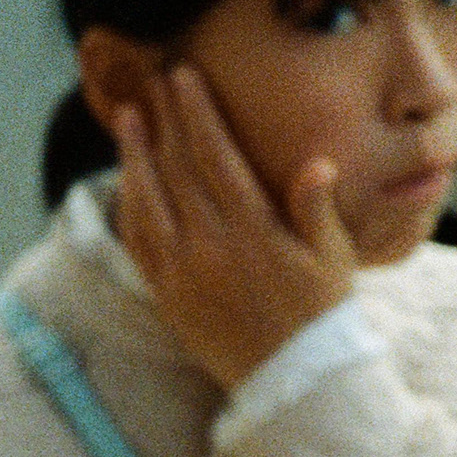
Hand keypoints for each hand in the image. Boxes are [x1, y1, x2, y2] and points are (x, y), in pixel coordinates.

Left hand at [109, 64, 357, 389]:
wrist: (290, 377)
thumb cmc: (320, 311)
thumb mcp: (331, 258)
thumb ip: (317, 210)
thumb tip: (317, 164)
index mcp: (253, 233)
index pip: (215, 158)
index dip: (196, 113)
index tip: (184, 78)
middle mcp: (209, 249)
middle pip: (176, 169)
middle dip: (164, 119)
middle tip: (153, 78)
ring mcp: (180, 272)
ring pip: (146, 200)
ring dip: (134, 154)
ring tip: (127, 115)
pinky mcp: (165, 292)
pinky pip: (137, 239)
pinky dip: (127, 202)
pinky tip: (124, 175)